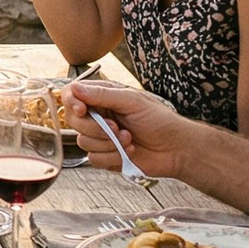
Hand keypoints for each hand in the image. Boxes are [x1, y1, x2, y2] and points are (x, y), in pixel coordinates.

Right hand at [64, 80, 201, 178]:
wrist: (176, 149)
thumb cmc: (160, 121)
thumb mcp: (133, 102)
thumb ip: (103, 95)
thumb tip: (75, 88)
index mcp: (103, 98)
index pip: (72, 95)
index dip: (72, 102)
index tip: (83, 110)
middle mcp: (98, 116)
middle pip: (73, 121)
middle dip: (95, 127)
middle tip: (116, 126)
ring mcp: (100, 137)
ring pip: (83, 141)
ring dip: (108, 143)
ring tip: (129, 139)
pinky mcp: (105, 156)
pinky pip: (93, 159)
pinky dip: (112, 157)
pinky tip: (129, 152)